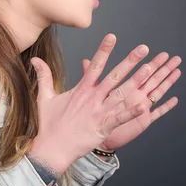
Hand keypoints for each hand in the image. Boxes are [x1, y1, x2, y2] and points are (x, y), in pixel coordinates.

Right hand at [28, 34, 158, 172]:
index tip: (113, 36)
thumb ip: (44, 76)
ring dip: (136, 81)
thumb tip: (36, 59)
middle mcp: (92, 98)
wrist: (51, 148)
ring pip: (121, 94)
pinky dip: (132, 112)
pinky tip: (145, 105)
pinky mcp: (103, 127)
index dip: (104, 50)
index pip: (95, 65)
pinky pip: (120, 118)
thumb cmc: (48, 124)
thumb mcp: (44, 97)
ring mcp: (99, 112)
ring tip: (150, 69)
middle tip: (143, 48)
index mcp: (81, 90)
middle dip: (130, 61)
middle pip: (114, 76)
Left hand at [82, 49, 181, 151]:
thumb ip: (90, 77)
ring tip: (177, 70)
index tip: (156, 51)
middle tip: (174, 57)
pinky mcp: (142, 121)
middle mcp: (135, 96)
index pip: (140, 72)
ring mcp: (140, 108)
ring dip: (167, 82)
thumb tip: (84, 60)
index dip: (149, 62)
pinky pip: (156, 113)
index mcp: (125, 88)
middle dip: (162, 68)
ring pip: (157, 92)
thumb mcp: (91, 94)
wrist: (93, 136)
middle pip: (152, 79)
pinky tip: (174, 99)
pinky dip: (165, 107)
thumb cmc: (93, 115)